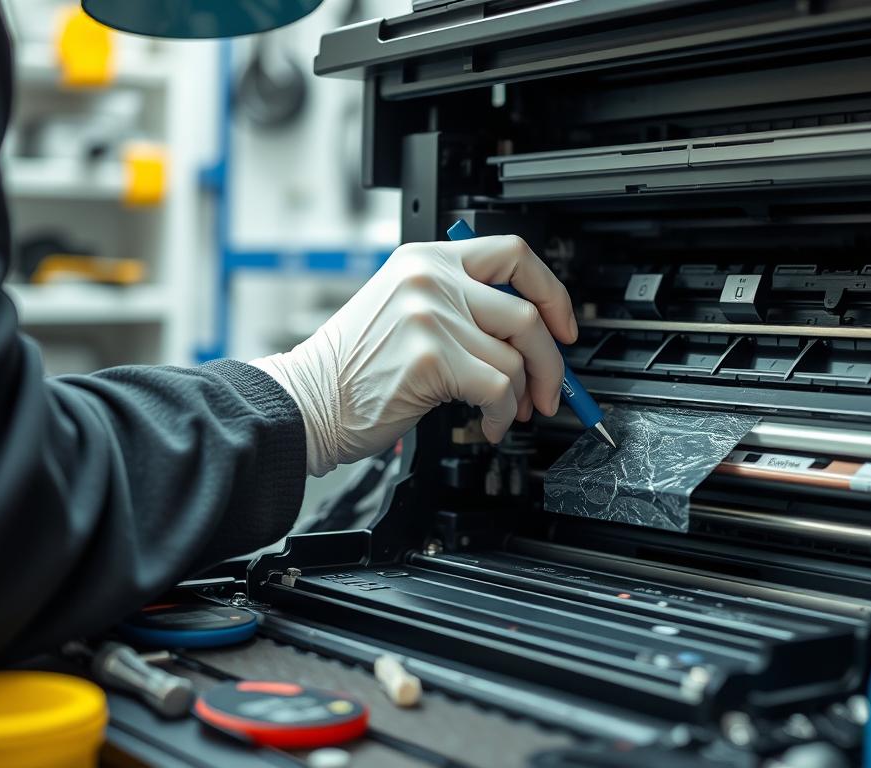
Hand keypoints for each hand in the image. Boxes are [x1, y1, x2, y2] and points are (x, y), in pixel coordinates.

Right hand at [252, 235, 576, 475]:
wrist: (308, 401)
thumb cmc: (354, 368)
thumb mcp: (405, 311)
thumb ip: (462, 307)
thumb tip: (531, 337)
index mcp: (426, 259)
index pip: (513, 254)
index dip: (551, 292)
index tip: (563, 326)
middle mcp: (430, 280)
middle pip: (526, 312)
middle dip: (551, 362)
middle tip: (551, 390)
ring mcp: (430, 317)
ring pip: (515, 357)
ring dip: (520, 396)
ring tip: (506, 413)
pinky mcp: (432, 359)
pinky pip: (498, 388)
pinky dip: (502, 415)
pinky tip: (489, 424)